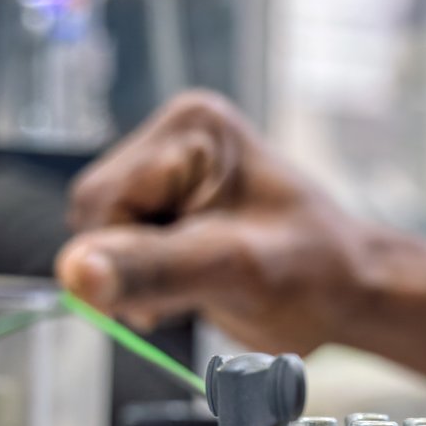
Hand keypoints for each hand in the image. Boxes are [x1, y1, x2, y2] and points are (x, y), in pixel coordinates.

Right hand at [56, 91, 392, 353]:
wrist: (353, 296)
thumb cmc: (313, 276)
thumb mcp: (234, 271)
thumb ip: (153, 268)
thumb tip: (73, 274)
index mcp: (192, 127)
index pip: (103, 198)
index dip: (120, 255)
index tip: (164, 298)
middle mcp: (176, 139)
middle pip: (98, 216)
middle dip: (133, 266)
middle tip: (193, 291)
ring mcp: (172, 176)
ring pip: (106, 238)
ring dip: (140, 278)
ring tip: (201, 287)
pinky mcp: (174, 211)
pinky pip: (125, 250)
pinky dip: (149, 282)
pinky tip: (195, 285)